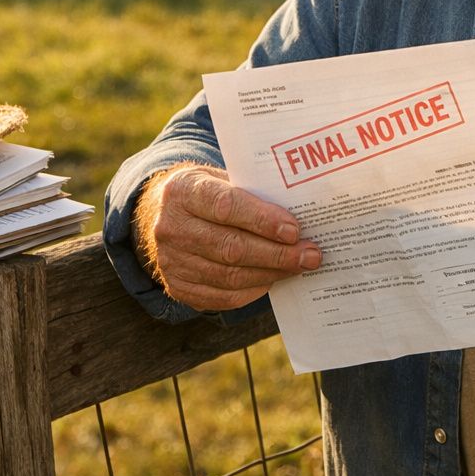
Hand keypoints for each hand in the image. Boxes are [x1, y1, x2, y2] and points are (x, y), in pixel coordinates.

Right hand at [133, 163, 321, 311]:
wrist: (165, 215)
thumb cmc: (207, 194)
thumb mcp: (221, 179)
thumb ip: (252, 193)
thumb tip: (299, 217)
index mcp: (182, 191)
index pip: (225, 206)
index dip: (262, 220)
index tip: (294, 230)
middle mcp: (171, 227)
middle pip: (231, 247)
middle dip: (277, 253)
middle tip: (310, 254)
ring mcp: (171, 261)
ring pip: (230, 275)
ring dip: (271, 273)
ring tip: (299, 266)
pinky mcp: (178, 287)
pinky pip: (223, 296)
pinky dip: (254, 289)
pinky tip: (274, 278)